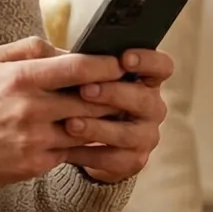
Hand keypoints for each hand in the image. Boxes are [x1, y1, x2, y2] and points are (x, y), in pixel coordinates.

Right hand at [0, 36, 126, 189]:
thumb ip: (30, 49)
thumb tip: (68, 49)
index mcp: (20, 78)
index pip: (77, 68)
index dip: (106, 65)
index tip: (120, 63)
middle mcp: (31, 109)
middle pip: (92, 100)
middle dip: (115, 94)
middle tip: (131, 88)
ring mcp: (35, 139)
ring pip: (89, 129)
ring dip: (108, 121)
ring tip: (121, 112)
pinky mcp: (37, 163)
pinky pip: (76, 152)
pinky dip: (91, 144)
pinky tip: (101, 136)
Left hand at [61, 49, 173, 183]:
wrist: (82, 140)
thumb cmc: (83, 96)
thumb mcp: (81, 77)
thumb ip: (75, 63)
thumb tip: (51, 51)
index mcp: (144, 79)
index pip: (161, 66)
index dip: (147, 61)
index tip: (124, 58)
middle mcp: (151, 107)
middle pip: (143, 98)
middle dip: (113, 93)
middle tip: (85, 90)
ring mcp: (145, 135)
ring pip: (129, 133)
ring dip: (98, 128)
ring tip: (70, 123)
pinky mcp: (133, 160)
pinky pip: (115, 159)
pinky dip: (89, 154)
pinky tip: (66, 149)